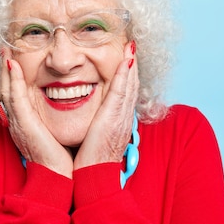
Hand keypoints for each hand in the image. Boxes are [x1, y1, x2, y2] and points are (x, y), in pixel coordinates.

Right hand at [0, 48, 73, 177]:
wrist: (58, 175)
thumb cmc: (59, 155)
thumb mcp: (53, 131)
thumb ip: (52, 118)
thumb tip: (64, 103)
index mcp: (23, 121)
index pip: (14, 93)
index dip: (11, 75)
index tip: (12, 58)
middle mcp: (16, 120)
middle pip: (5, 88)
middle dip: (3, 68)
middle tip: (4, 49)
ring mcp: (17, 121)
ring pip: (6, 90)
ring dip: (4, 69)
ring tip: (5, 50)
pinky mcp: (23, 123)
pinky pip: (14, 97)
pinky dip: (12, 80)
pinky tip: (12, 65)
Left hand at [74, 41, 138, 169]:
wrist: (93, 178)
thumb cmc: (90, 162)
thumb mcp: (96, 139)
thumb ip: (96, 126)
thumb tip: (93, 119)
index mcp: (118, 121)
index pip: (125, 92)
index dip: (127, 74)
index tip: (127, 57)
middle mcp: (123, 117)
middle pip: (131, 85)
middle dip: (132, 64)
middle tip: (132, 45)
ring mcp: (121, 118)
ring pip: (129, 85)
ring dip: (131, 64)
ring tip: (131, 46)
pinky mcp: (113, 119)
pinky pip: (121, 93)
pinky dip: (125, 76)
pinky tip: (126, 61)